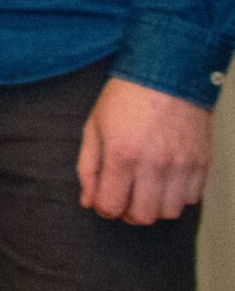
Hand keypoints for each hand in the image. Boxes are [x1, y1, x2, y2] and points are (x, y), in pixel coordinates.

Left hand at [77, 78, 211, 223]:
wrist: (166, 74)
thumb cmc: (124, 98)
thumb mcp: (94, 127)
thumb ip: (88, 167)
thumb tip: (88, 201)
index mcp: (122, 154)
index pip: (112, 205)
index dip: (103, 209)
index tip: (103, 201)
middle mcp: (154, 163)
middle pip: (143, 216)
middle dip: (129, 213)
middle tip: (124, 198)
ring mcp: (181, 164)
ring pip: (170, 212)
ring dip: (155, 207)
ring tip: (146, 189)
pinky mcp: (201, 162)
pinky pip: (192, 198)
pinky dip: (177, 196)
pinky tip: (166, 180)